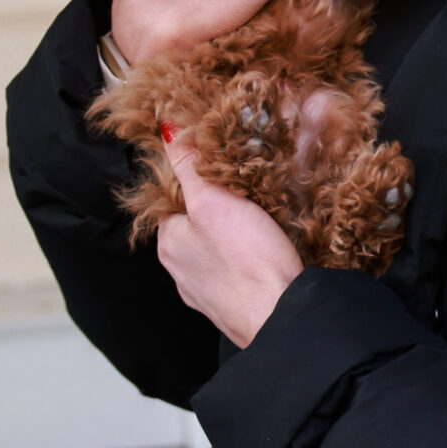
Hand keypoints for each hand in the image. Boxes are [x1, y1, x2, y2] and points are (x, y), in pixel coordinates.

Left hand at [158, 138, 303, 348]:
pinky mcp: (232, 305)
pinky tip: (266, 252)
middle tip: (250, 190)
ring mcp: (205, 292)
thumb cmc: (247, 261)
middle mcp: (180, 270)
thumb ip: (190, 167)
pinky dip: (245, 259)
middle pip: (195, 225)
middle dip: (217, 209)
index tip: (223, 167)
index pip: (173, 200)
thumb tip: (165, 130)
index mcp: (169, 242)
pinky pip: (234, 271)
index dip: (196, 180)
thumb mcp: (214, 201)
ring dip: (232, 236)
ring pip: (215, 250)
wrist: (280, 317)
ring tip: (262, 220)